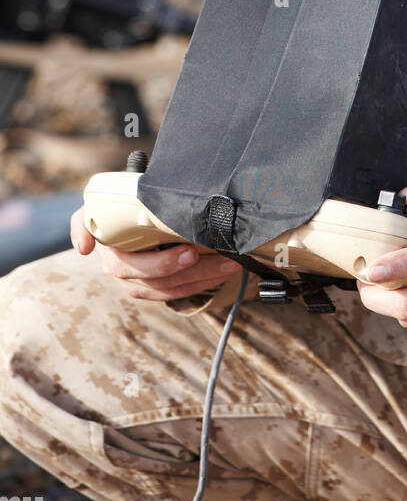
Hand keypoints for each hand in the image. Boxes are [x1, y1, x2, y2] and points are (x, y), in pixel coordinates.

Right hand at [69, 206, 240, 300]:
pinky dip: (204, 282)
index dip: (162, 263)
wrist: (117, 219)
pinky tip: (224, 271)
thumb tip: (82, 248)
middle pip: (160, 280)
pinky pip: (180, 291)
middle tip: (220, 258)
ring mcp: (140, 284)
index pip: (133, 267)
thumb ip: (84, 222)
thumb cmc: (110, 209)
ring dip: (206, 278)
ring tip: (231, 264)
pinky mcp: (155, 287)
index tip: (189, 252)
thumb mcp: (93, 210)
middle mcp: (123, 275)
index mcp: (110, 255)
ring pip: (174, 288)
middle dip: (193, 271)